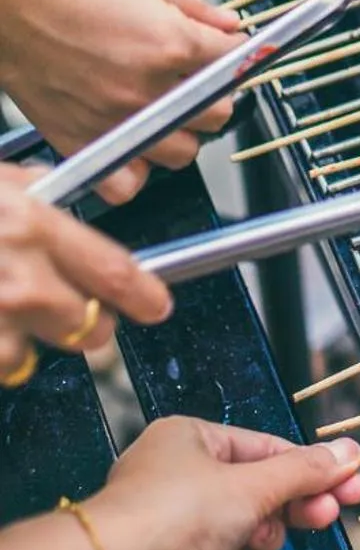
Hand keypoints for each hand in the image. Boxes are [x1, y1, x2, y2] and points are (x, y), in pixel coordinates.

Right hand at [0, 0, 243, 202]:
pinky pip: (126, 183)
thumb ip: (190, 4)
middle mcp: (143, 89)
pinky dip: (135, 168)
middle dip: (214, 91)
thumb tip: (227, 23)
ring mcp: (111, 120)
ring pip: (180, 152)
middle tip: (197, 72)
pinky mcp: (77, 139)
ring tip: (162, 101)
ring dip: (181, 129)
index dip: (236, 53)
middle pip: (216, 115)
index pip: (235, 65)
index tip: (229, 48)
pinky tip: (131, 136)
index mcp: (167, 42)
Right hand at [0, 162, 170, 380]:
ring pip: (33, 354)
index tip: (155, 304)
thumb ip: (36, 196)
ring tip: (3, 311)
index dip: (142, 293)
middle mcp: (18, 278)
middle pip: (85, 324)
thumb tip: (63, 209)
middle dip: (86, 323)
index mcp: (32, 226)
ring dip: (24, 341)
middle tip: (72, 312)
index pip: (111, 269)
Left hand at [86, 419, 359, 549]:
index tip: (351, 482)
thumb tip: (351, 452)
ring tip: (237, 544)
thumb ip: (304, 472)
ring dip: (245, 544)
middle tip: (329, 516)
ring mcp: (174, 522)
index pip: (267, 449)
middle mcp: (181, 475)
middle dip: (286, 508)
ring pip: (241, 533)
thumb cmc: (177, 512)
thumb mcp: (252, 485)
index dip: (311, 468)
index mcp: (193, 439)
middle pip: (257, 492)